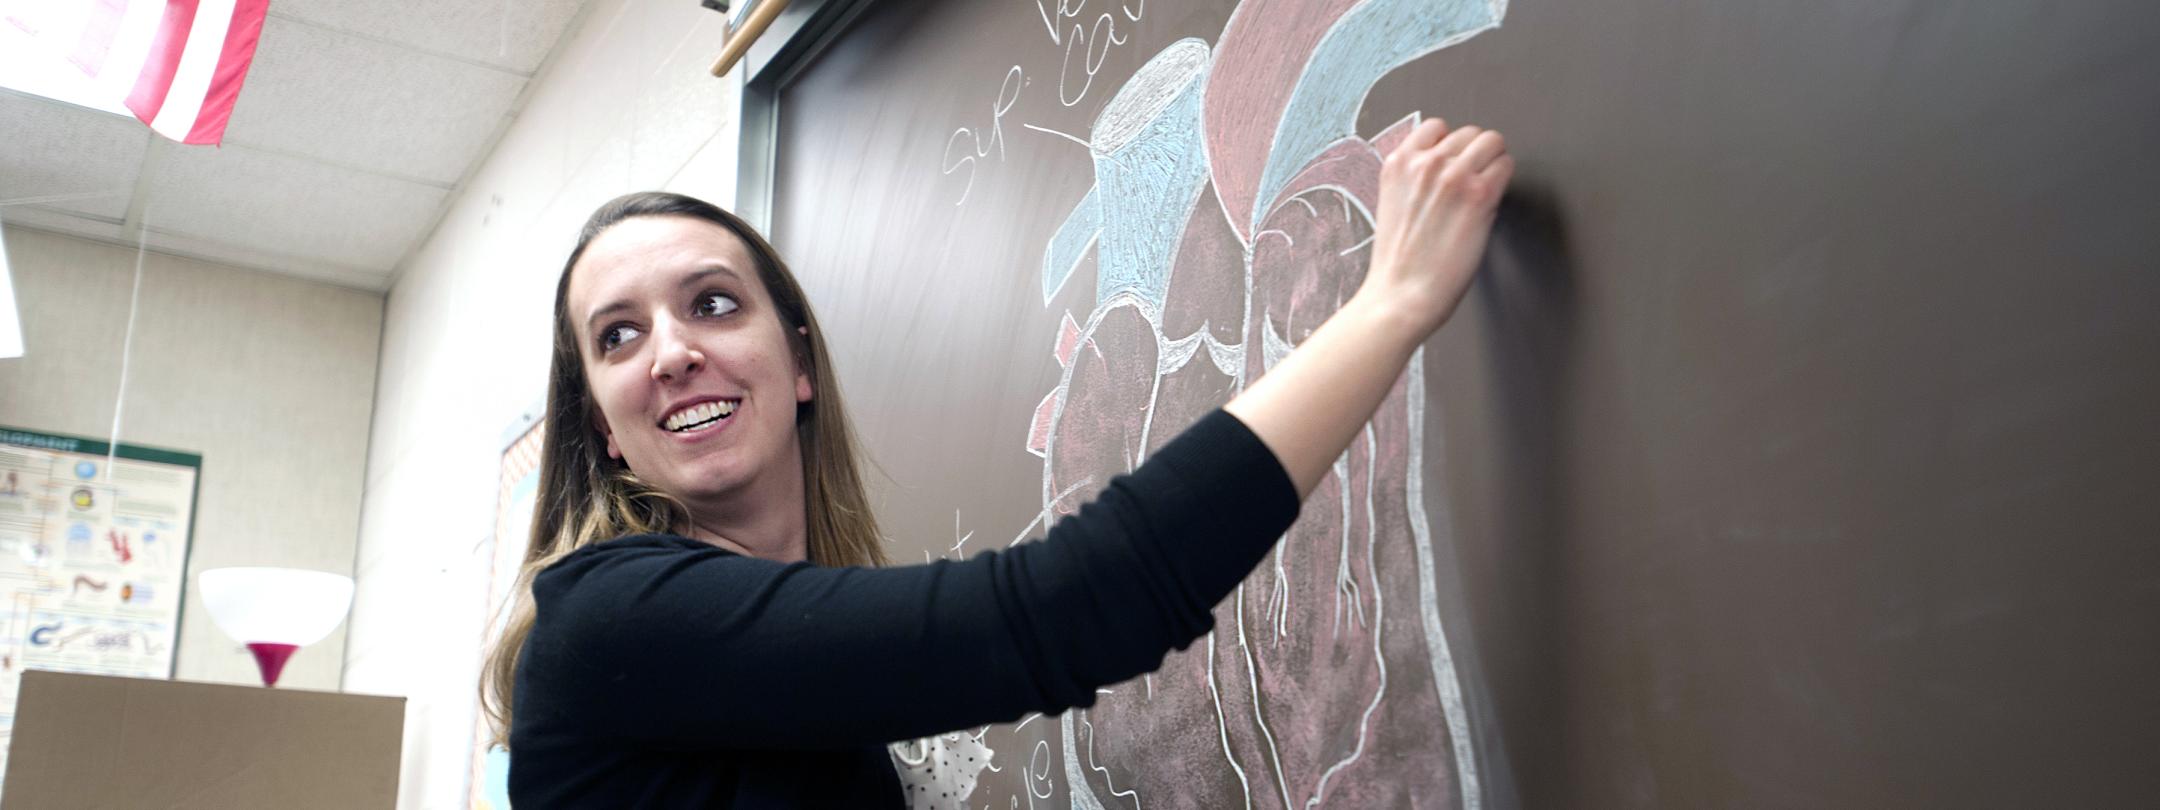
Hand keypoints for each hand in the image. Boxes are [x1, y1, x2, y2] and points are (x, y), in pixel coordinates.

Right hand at [1364, 117, 1514, 336]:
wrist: (1401, 295)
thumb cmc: (1398, 262)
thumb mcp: (1392, 204)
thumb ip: (1415, 178)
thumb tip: (1449, 165)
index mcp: (1397, 163)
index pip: (1436, 127)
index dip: (1450, 148)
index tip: (1453, 167)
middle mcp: (1425, 162)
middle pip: (1469, 133)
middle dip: (1474, 156)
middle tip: (1473, 185)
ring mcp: (1453, 175)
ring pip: (1492, 142)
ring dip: (1493, 163)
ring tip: (1484, 192)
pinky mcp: (1479, 194)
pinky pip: (1506, 165)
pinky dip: (1504, 180)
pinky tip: (1491, 203)